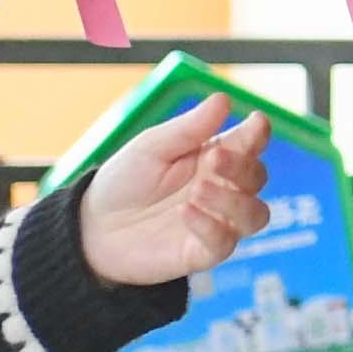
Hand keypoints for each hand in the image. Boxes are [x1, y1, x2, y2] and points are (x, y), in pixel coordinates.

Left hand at [76, 99, 272, 291]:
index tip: (256, 122)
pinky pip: (224, 243)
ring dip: (234, 201)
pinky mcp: (202, 252)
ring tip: (199, 190)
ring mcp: (216, 222)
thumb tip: (223, 100)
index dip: (258, 134)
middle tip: (215, 158)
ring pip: (255, 215)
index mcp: (213, 158)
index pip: (249, 144)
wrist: (94, 227)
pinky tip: (185, 212)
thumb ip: (189, 128)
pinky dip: (210, 226)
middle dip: (243, 167)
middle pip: (257, 178)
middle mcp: (222, 190)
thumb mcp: (151, 147)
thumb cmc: (125, 182)